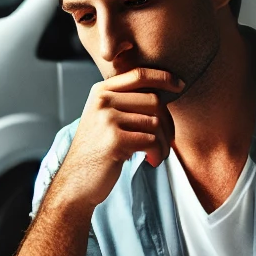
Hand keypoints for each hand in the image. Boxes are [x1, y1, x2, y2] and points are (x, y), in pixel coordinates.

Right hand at [55, 68, 183, 210]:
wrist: (76, 181)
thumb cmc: (97, 151)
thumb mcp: (105, 119)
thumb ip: (125, 102)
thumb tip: (164, 92)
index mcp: (101, 91)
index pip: (139, 75)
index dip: (163, 77)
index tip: (180, 85)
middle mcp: (103, 101)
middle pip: (153, 100)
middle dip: (167, 123)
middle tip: (166, 141)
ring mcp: (107, 119)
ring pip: (155, 122)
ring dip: (163, 142)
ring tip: (157, 154)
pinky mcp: (115, 140)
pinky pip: (151, 140)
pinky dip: (157, 153)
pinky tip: (151, 161)